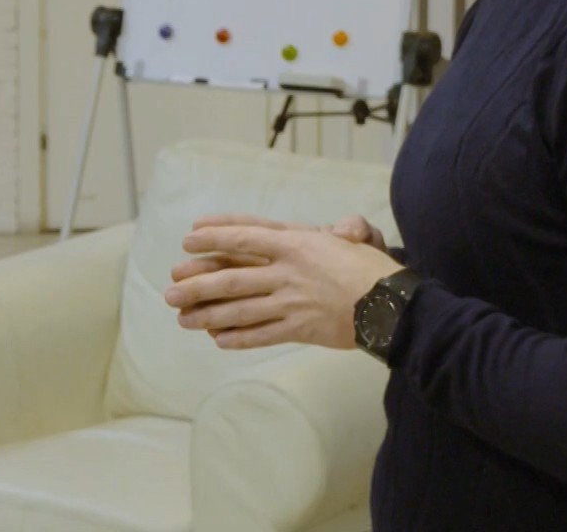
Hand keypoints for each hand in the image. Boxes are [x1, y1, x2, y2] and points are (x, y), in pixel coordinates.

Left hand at [164, 214, 403, 350]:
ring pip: (239, 309)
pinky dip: (237, 337)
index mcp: (296, 241)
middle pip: (231, 276)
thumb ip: (335, 227)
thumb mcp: (352, 237)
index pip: (245, 235)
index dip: (215, 236)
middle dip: (196, 283)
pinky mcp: (300, 329)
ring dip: (207, 314)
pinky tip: (217, 339)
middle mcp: (288, 270)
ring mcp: (291, 301)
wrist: (396, 306)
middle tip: (170, 288)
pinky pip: (261, 334)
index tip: (189, 238)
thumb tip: (334, 229)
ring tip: (183, 318)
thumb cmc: (372, 267)